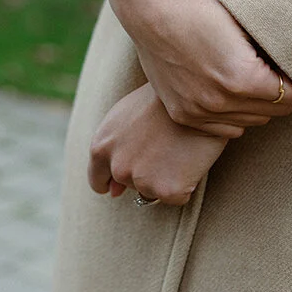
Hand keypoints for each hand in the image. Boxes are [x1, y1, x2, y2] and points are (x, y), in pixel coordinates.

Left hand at [87, 84, 228, 206]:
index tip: (126, 177)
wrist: (193, 96)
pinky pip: (177, 196)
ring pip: (153, 191)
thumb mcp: (125, 119)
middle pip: (130, 185)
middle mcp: (116, 167)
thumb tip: (112, 193)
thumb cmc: (160, 102)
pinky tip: (190, 160)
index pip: (97, 181)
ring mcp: (140, 180)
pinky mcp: (166, 190)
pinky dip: (186, 184)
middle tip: (163, 147)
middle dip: (144, 173)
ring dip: (166, 178)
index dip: (113, 180)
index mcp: (100, 148)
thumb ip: (113, 152)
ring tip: (177, 149)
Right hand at [105, 0, 291, 132]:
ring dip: (258, 104)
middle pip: (274, 111)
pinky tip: (229, 87)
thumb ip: (280, 35)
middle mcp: (219, 101)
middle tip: (281, 68)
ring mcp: (197, 111)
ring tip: (256, 76)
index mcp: (241, 78)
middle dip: (283, 92)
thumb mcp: (246, 10)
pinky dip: (231, 112)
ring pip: (250, 120)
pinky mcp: (182, 113)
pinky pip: (223, 127)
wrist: (145, 4)